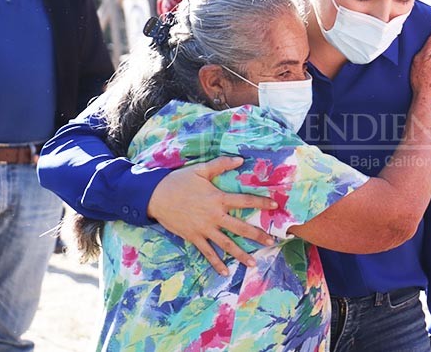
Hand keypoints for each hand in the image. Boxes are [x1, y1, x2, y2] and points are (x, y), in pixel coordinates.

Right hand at [147, 156, 276, 275]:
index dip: (261, 202)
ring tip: (253, 263)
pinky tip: (225, 271)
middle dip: (257, 234)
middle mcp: (214, 216)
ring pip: (226, 244)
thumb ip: (220, 165)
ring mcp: (204, 229)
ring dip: (240, 254)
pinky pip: (207, 252)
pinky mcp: (193, 237)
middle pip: (240, 227)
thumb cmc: (178, 181)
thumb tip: (240, 159)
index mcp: (217, 198)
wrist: (155, 196)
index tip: (275, 206)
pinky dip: (216, 262)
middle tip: (271, 241)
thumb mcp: (200, 170)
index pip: (244, 201)